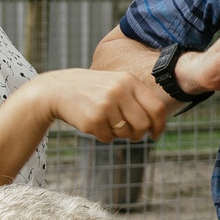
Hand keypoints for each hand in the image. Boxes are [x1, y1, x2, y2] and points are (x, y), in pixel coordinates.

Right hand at [37, 69, 174, 142]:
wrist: (59, 89)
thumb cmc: (94, 89)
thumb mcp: (117, 84)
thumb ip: (138, 99)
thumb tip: (158, 123)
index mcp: (129, 81)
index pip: (156, 107)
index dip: (160, 125)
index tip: (155, 134)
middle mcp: (119, 91)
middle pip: (143, 124)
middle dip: (139, 134)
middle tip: (132, 134)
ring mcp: (105, 105)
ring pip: (126, 133)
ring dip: (119, 134)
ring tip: (107, 122)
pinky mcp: (93, 120)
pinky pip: (108, 138)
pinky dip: (103, 136)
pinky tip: (94, 123)